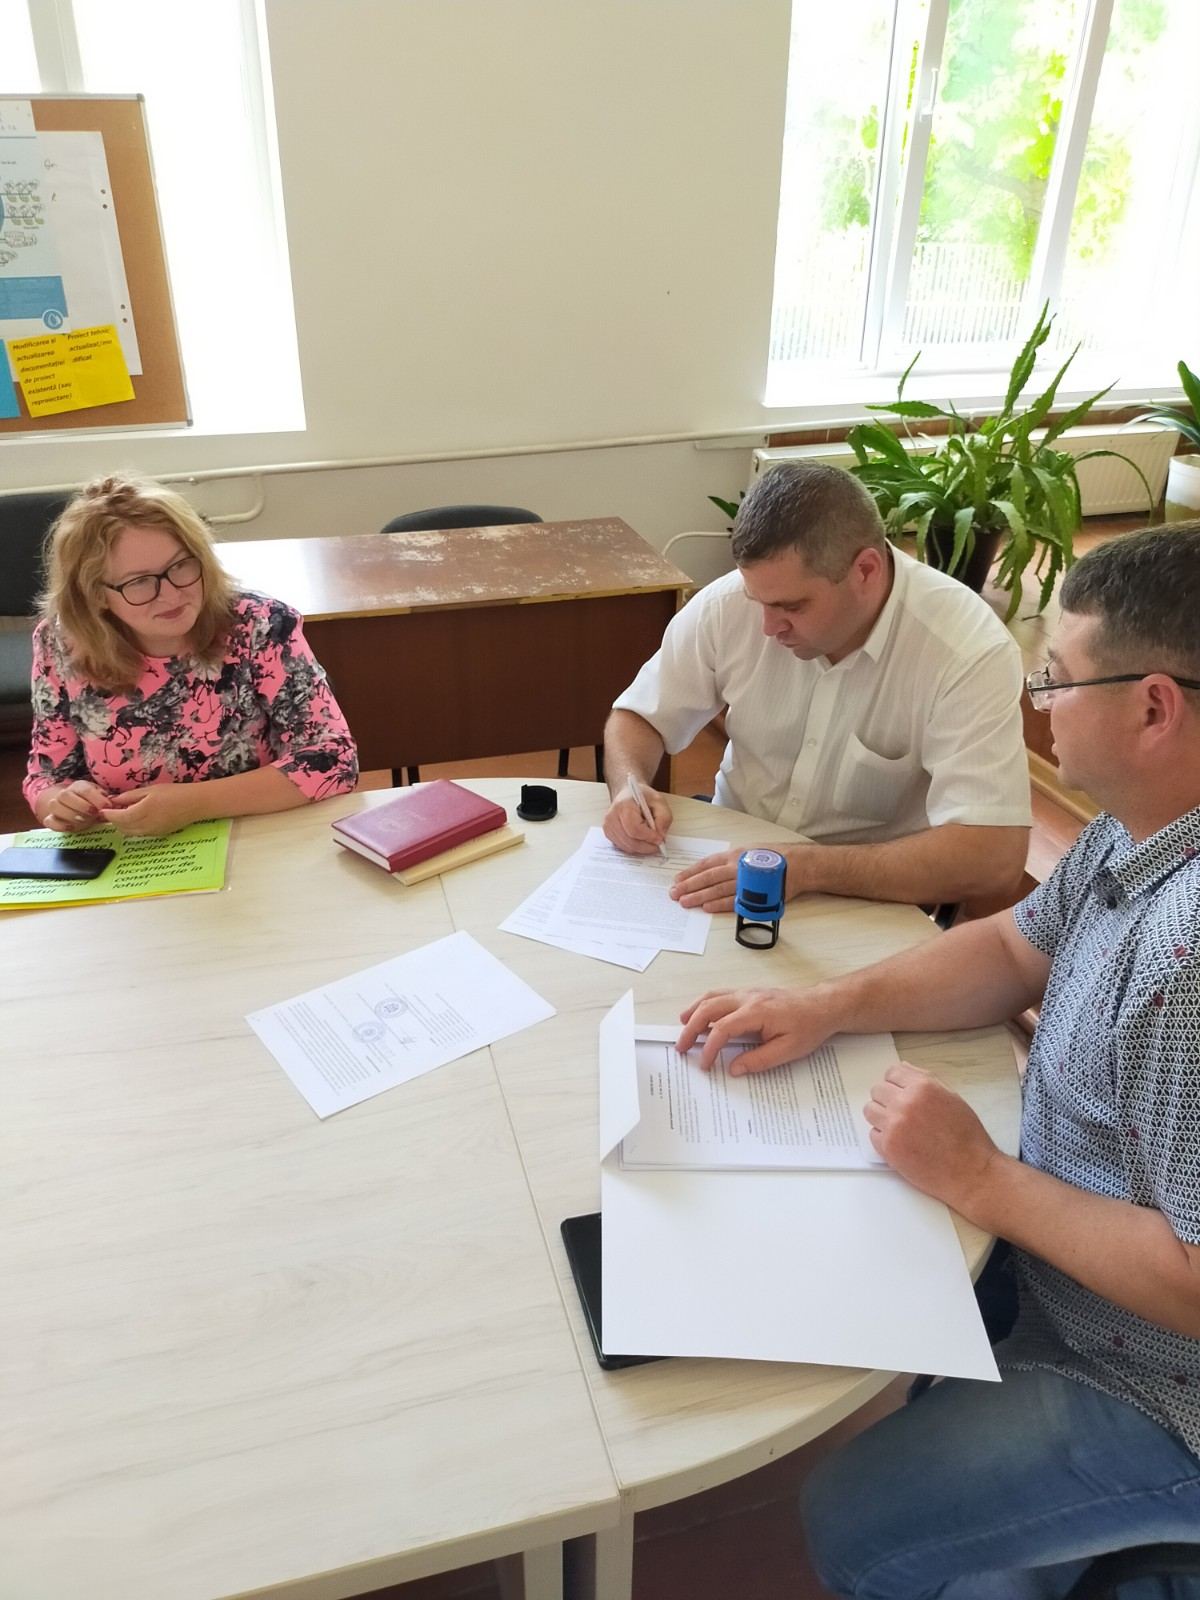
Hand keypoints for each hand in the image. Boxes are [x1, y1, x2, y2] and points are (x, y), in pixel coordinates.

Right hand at [38, 780, 110, 832]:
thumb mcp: (101, 800)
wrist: (75, 809)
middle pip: (65, 795)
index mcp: (79, 787)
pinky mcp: (51, 819)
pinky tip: (71, 827)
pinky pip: (49, 821)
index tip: (106, 807)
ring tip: (83, 821)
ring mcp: (55, 806)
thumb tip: (113, 807)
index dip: (96, 798)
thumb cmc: (92, 804)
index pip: (85, 789)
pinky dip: (59, 825)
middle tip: (94, 814)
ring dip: (70, 814)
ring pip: (54, 806)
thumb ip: (106, 802)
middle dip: (81, 806)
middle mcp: (64, 794)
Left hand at [99, 784, 199, 837]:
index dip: (108, 814)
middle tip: (112, 810)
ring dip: (122, 826)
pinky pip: (139, 834)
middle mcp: (146, 825)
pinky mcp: (158, 835)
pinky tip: (135, 819)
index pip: (118, 817)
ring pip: (129, 833)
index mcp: (143, 811)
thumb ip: (130, 796)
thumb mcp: (150, 790)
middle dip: (114, 820)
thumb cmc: (174, 793)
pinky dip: (132, 828)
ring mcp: (152, 832)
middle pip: (122, 827)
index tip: (103, 809)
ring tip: (123, 814)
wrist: (195, 804)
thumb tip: (113, 800)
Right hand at [602, 782, 672, 854]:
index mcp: (624, 805)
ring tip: (650, 841)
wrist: (628, 794)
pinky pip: (623, 847)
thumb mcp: (659, 802)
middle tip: (658, 845)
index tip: (660, 839)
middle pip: (630, 841)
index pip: (634, 828)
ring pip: (626, 847)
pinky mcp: (608, 834)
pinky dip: (634, 847)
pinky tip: (641, 840)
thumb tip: (660, 835)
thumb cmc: (643, 797)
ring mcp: (608, 826)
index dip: (648, 837)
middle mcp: (612, 816)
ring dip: (641, 848)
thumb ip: (663, 817)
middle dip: (646, 846)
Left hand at [670, 844, 805, 912]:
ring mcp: (744, 881)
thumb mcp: (748, 851)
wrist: (798, 865)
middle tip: (674, 893)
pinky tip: (707, 907)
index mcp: (733, 855)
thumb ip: (731, 860)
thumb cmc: (774, 857)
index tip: (676, 879)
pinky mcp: (754, 895)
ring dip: (699, 896)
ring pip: (716, 890)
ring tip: (685, 902)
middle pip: (707, 877)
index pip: (706, 864)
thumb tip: (713, 869)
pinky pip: (733, 901)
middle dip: (688, 886)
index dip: (690, 872)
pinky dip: (719, 904)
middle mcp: (736, 867)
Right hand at [676, 985, 836, 1074]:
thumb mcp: (788, 1050)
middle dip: (691, 1028)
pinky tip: (700, 1014)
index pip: (723, 1028)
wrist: (822, 1005)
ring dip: (694, 1012)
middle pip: (709, 1008)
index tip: (704, 1064)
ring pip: (711, 997)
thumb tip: (734, 1069)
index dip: (710, 1048)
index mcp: (757, 1012)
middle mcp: (747, 998)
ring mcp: (747, 993)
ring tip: (682, 1027)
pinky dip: (705, 1005)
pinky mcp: (748, 993)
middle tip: (681, 1046)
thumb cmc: (808, 1026)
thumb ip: (759, 1060)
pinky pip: (719, 995)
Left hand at [863, 1062, 999, 1212]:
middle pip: (878, 1090)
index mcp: (923, 1087)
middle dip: (887, 1098)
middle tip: (901, 1111)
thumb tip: (904, 1068)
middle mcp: (905, 1103)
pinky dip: (883, 1137)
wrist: (970, 1172)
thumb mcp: (952, 1098)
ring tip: (900, 1126)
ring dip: (881, 1116)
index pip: (892, 1072)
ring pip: (870, 1110)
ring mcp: (894, 1125)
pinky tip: (902, 1142)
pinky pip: (873, 1133)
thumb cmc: (966, 1136)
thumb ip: (926, 1080)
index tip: (899, 1090)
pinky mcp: (888, 1147)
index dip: (895, 1082)